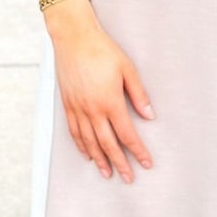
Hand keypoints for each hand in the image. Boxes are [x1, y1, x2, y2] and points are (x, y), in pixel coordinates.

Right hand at [48, 2, 153, 182]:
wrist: (73, 38)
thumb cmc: (102, 50)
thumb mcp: (127, 69)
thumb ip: (139, 94)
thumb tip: (149, 116)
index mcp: (110, 101)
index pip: (127, 134)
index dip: (138, 151)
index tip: (146, 163)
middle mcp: (92, 109)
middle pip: (107, 144)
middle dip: (120, 163)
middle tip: (128, 178)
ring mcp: (77, 109)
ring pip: (89, 142)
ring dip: (99, 160)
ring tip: (107, 173)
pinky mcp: (67, 105)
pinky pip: (75, 132)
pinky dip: (81, 146)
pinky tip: (87, 154)